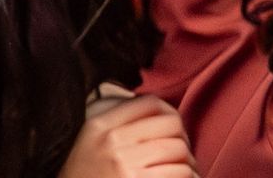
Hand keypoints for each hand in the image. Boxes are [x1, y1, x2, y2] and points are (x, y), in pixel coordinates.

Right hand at [59, 95, 196, 177]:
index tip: (171, 129)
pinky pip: (181, 173)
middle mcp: (112, 143)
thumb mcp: (88, 139)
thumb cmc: (83, 174)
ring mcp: (125, 167)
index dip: (169, 113)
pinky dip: (188, 177)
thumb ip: (114, 118)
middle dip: (182, 139)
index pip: (150, 103)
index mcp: (99, 125)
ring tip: (182, 170)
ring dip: (187, 162)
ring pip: (180, 151)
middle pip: (171, 125)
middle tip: (180, 153)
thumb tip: (155, 108)